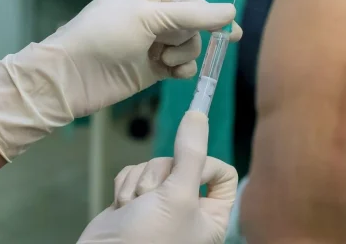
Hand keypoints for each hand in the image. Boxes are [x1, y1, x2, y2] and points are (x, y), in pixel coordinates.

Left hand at [0, 0, 240, 159]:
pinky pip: (180, 68)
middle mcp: (151, 17)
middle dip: (189, 38)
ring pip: (189, 47)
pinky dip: (181, 71)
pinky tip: (171, 74)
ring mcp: (151, 44)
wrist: (70, 77)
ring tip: (162, 63)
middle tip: (171, 49)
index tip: (231, 32)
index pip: (190, 0)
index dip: (210, 15)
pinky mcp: (150, 70)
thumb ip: (192, 15)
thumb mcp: (148, 17)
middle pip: (193, 24)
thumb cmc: (103, 36)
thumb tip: (231, 11)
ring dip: (183, 56)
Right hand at [78, 111, 237, 243]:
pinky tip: (122, 206)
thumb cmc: (147, 239)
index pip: (223, 172)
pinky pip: (135, 171)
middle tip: (152, 197)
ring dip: (141, 181)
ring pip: (156, 164)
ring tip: (134, 208)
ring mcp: (161, 203)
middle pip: (183, 161)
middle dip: (160, 174)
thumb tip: (198, 114)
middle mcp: (190, 208)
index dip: (204, 164)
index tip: (187, 170)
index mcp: (212, 215)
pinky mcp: (136, 199)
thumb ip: (191, 153)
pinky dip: (126, 184)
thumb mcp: (177, 195)